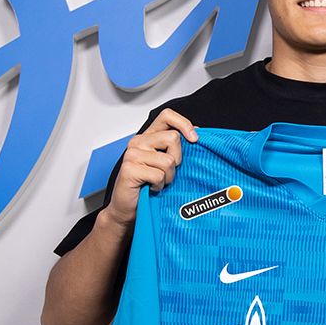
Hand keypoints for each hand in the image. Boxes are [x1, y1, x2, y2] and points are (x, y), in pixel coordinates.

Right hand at [101, 108, 196, 228]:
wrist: (128, 209)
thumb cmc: (149, 185)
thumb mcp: (166, 162)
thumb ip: (177, 146)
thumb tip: (197, 131)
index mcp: (148, 136)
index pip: (167, 116)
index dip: (184, 123)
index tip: (194, 139)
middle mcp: (138, 141)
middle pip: (173, 138)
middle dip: (178, 159)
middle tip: (167, 172)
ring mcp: (132, 154)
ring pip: (168, 160)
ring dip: (168, 176)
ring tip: (158, 182)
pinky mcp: (129, 169)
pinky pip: (158, 175)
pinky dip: (159, 186)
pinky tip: (151, 188)